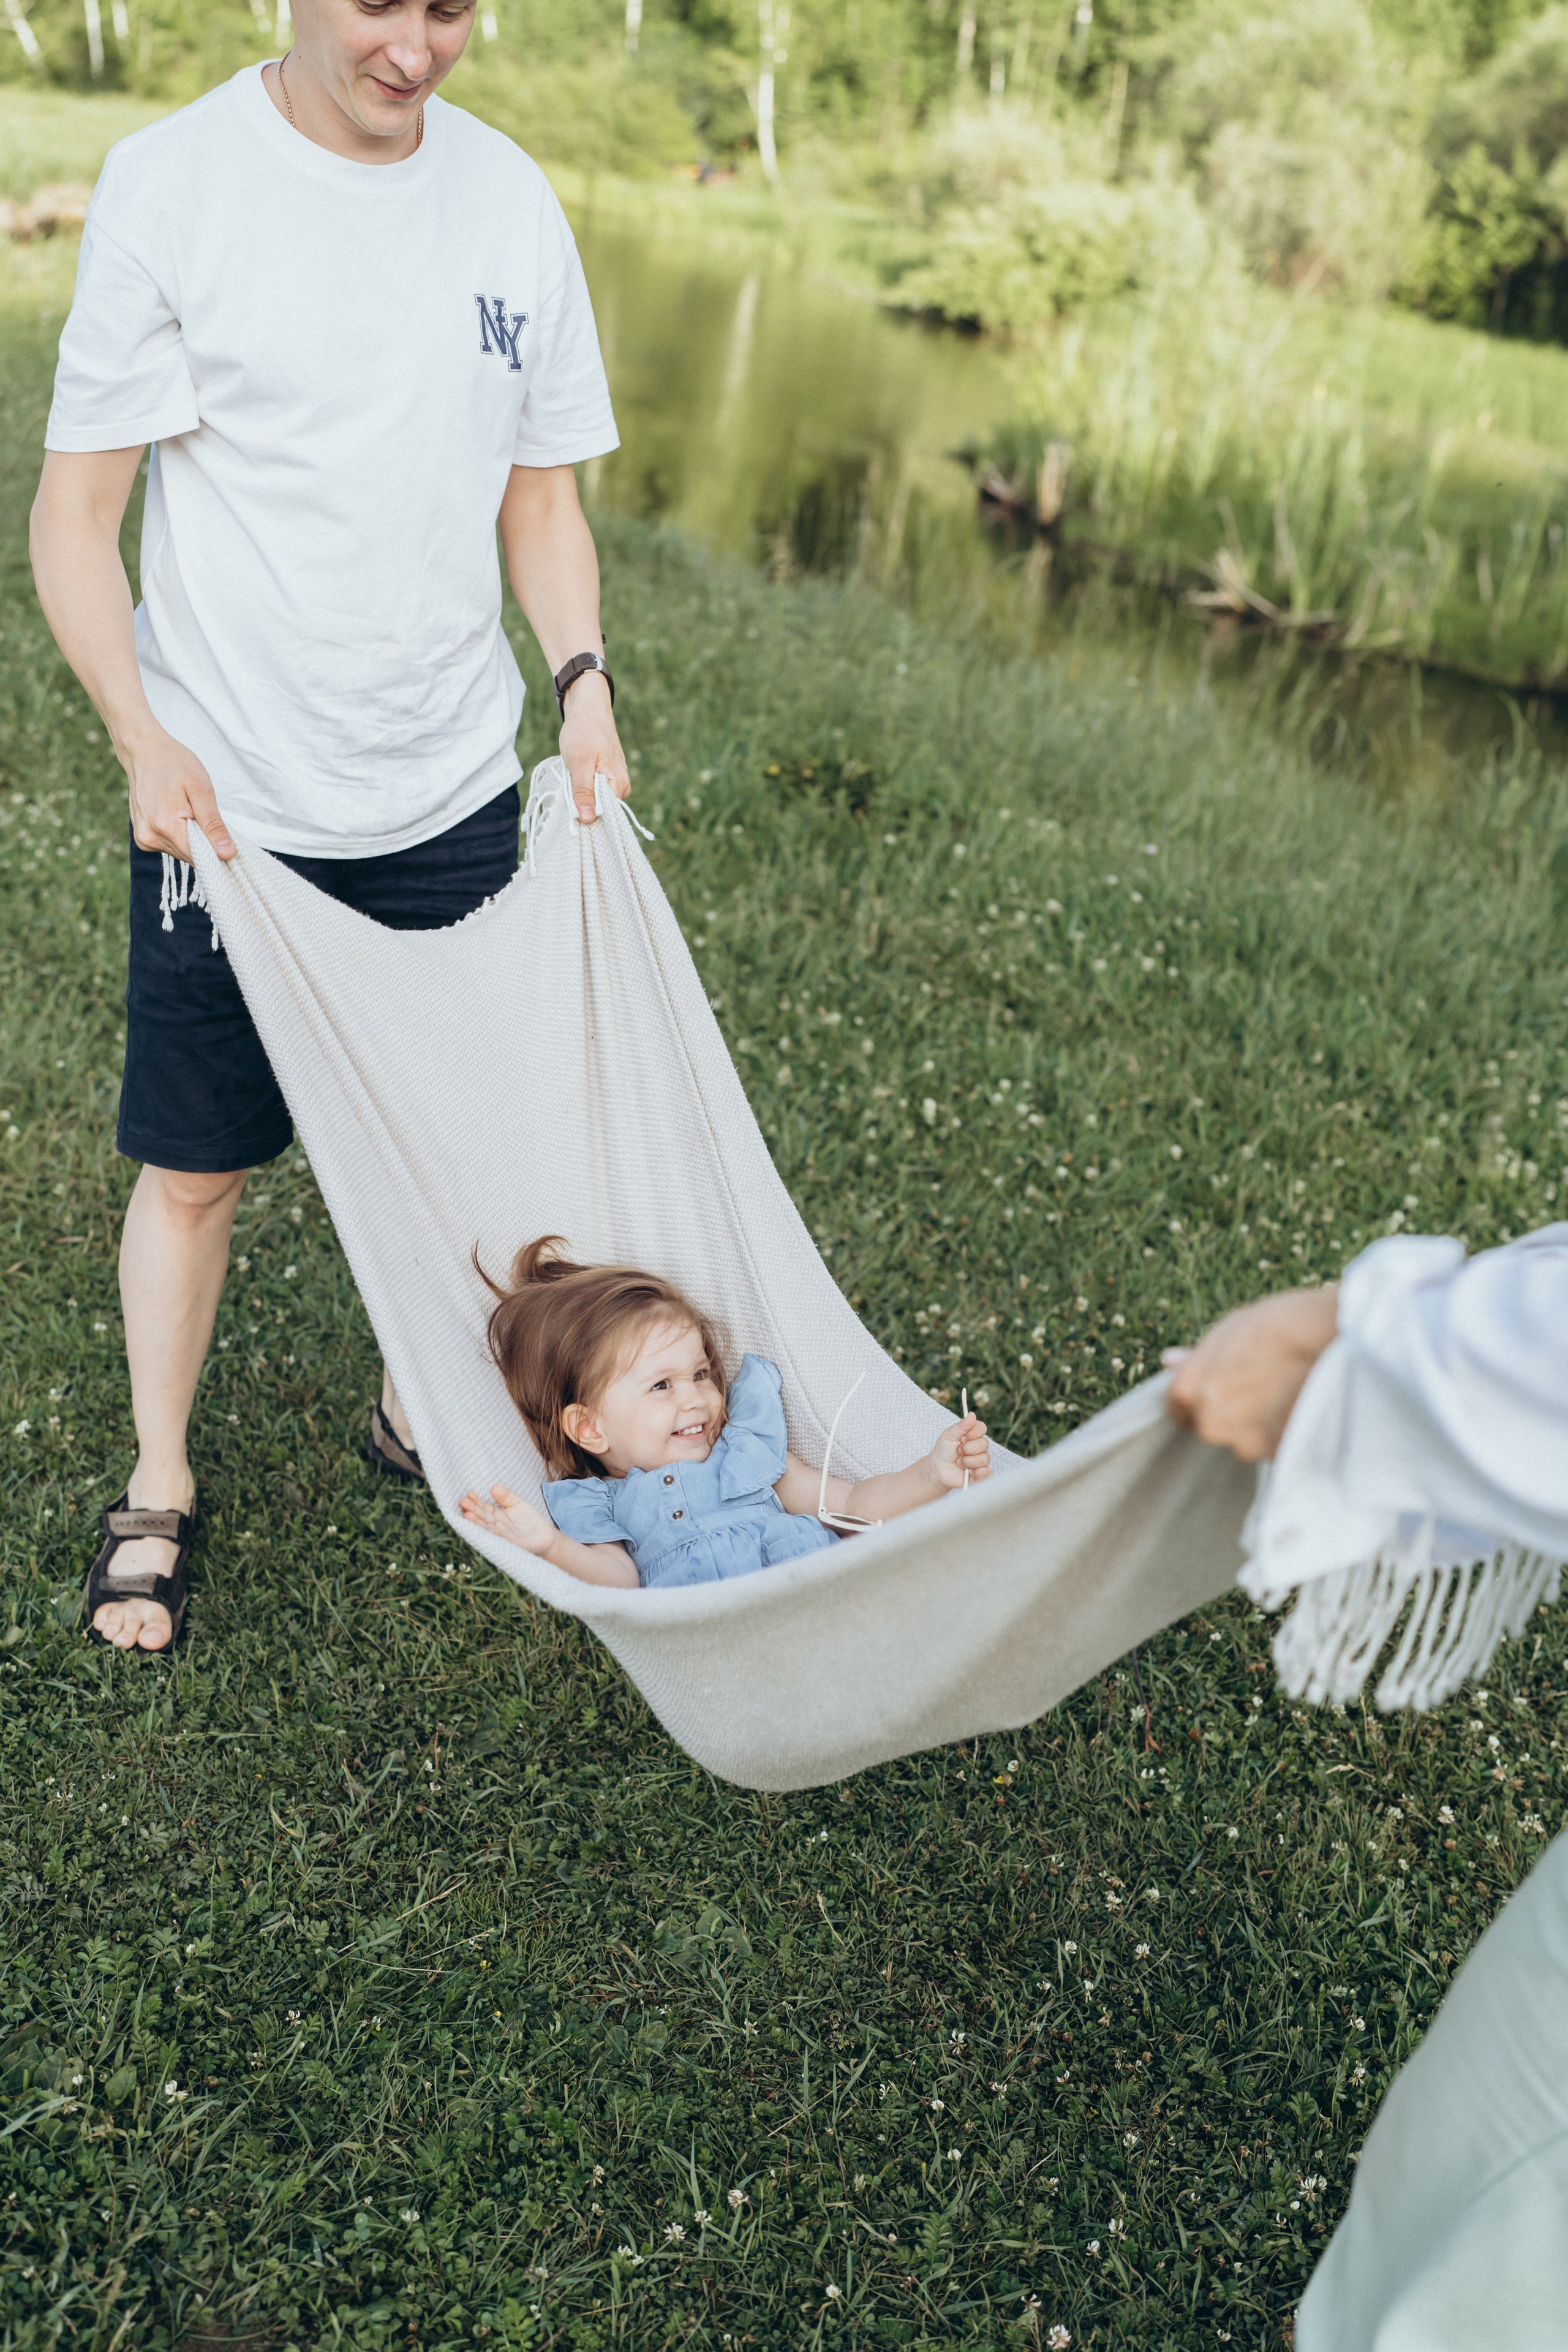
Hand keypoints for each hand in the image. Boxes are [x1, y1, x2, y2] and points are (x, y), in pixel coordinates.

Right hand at [125, 723, 234, 861]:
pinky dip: (181, 836)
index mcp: (164, 826)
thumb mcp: (201, 790)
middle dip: (204, 842)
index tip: (224, 836)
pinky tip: (177, 814)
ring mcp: (143, 839)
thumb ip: (214, 825)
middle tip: (203, 813)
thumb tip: (227, 854)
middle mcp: (149, 838)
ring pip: (182, 852)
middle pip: (191, 857)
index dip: (217, 851)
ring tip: (187, 810)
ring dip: (192, 839)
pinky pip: (171, 846)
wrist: (143, 750)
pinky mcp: (142, 837)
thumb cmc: (174, 764)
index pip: (200, 858)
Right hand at [459, 1483, 559, 1557]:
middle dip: (472, 1510)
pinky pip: (503, 1539)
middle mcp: (496, 1527)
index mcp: (496, 1516)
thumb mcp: (517, 1503)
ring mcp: (503, 1537)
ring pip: (488, 1529)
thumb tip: (494, 1487)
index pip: (483, 1508)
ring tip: (468, 1515)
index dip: (476, 1501)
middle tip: (463, 1502)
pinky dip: (495, 1535)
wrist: (545, 1536)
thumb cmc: (529, 1519)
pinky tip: (489, 1529)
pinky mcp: (513, 1545)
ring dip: (478, 1523)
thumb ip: (506, 1496)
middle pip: (482, 1517)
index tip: (469, 1493)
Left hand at [559, 671, 629, 823]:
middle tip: (569, 784)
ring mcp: (614, 782)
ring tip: (572, 775)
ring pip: (594, 800)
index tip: (570, 806)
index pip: (604, 814)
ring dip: (579, 794)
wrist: (588, 709)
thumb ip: (584, 792)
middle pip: (600, 809)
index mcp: (619, 784)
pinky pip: (593, 791)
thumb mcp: (579, 763)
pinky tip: (575, 775)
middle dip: (582, 803)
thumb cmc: (584, 731)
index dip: (585, 814)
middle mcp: (622, 786)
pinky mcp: (606, 777)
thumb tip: (588, 819)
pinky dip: (581, 786)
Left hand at [926, 1411, 991, 1492]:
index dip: (972, 1433)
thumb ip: (961, 1426)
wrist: (938, 1470)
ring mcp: (981, 1460)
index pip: (982, 1428)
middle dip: (967, 1449)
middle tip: (958, 1452)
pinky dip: (977, 1472)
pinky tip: (968, 1472)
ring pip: (984, 1458)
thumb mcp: (949, 1435)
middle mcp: (979, 1447)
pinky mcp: (981, 1474)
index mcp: (973, 1435)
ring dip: (968, 1461)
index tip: (961, 1438)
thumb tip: (972, 1414)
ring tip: (959, 1463)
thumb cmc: (943, 1451)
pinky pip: (988, 1472)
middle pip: (984, 1444)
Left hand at [1164, 1284, 1339, 1461]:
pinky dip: (1284, 1433)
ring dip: (1259, 1425)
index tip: (1221, 1387)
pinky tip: (1301, 1407)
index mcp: (1189, 1392)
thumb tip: (1170, 1362)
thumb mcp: (1227, 1331)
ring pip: (1246, 1440)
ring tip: (1286, 1394)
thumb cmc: (1276, 1326)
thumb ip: (1196, 1358)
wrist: (1327, 1338)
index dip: (1201, 1396)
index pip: (1179, 1408)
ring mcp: (1246, 1444)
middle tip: (1260, 1386)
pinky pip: (1276, 1446)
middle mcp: (1212, 1424)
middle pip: (1213, 1426)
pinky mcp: (1280, 1456)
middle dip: (1231, 1413)